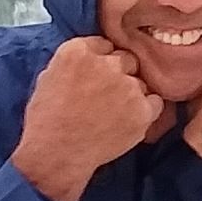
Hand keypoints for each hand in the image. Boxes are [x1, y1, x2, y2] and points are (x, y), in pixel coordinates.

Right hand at [12, 37, 164, 200]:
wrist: (56, 155)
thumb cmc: (46, 122)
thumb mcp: (49, 78)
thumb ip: (75, 62)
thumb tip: (94, 59)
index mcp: (78, 51)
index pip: (104, 45)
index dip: (101, 63)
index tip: (96, 77)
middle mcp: (106, 64)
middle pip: (126, 60)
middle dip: (119, 75)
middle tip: (107, 96)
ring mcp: (127, 87)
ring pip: (140, 82)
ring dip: (131, 94)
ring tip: (113, 115)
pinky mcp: (142, 110)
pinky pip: (155, 102)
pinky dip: (146, 111)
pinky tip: (128, 122)